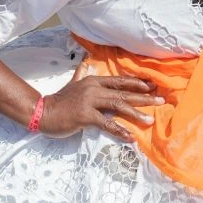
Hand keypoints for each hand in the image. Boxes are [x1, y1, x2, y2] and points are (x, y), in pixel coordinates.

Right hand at [37, 66, 164, 139]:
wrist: (42, 111)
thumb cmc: (59, 100)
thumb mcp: (72, 84)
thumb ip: (81, 75)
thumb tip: (87, 65)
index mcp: (94, 81)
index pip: (120, 81)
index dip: (137, 83)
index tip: (152, 86)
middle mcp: (94, 88)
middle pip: (124, 92)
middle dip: (144, 97)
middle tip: (160, 100)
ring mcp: (90, 101)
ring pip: (119, 106)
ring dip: (136, 113)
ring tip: (150, 120)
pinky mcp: (85, 116)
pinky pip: (107, 124)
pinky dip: (120, 130)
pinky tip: (130, 137)